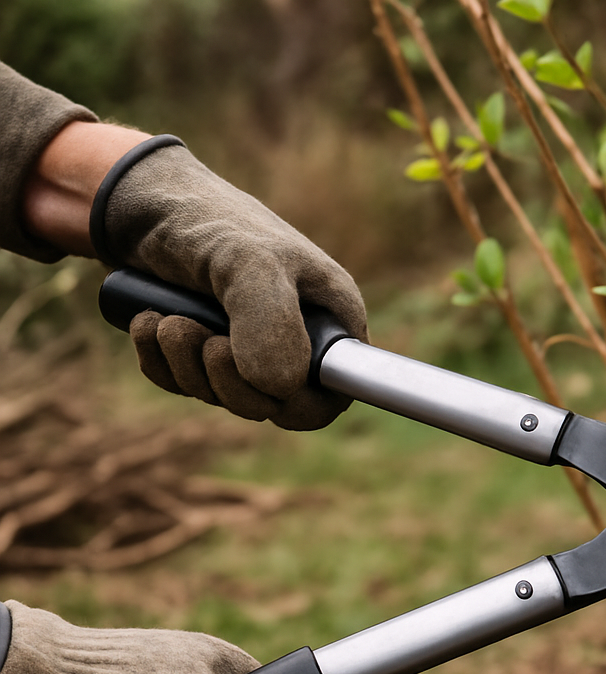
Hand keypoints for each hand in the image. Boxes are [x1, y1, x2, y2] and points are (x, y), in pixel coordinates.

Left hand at [94, 141, 367, 429]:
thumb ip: (271, 322)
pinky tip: (151, 323)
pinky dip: (162, 363)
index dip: (301, 402)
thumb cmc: (207, 220)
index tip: (263, 379)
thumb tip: (280, 388)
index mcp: (330, 318)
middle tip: (206, 341)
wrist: (136, 201)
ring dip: (189, 366)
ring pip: (229, 400)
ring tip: (170, 319)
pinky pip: (188, 388)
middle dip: (233, 383)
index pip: (336, 393)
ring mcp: (251, 351)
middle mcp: (298, 339)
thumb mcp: (247, 261)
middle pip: (280, 408)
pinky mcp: (204, 356)